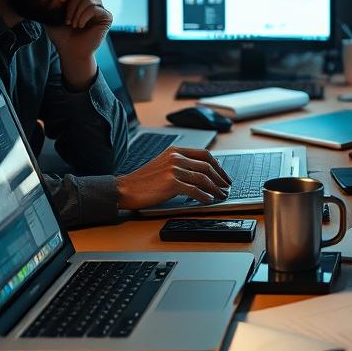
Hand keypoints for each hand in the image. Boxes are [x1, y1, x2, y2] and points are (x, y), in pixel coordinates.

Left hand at [46, 0, 112, 88]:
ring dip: (78, 12)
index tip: (60, 12)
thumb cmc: (62, 35)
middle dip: (72, 5)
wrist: (71, 51)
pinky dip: (85, 16)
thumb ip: (55, 4)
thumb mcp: (53, 17)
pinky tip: (80, 26)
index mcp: (80, 0)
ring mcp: (100, 9)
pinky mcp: (107, 17)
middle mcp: (92, 2)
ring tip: (73, 24)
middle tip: (67, 20)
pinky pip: (96, 8)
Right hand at [116, 148, 231, 210]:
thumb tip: (203, 172)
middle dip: (220, 178)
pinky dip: (204, 196)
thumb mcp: (163, 163)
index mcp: (175, 150)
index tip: (223, 175)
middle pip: (207, 166)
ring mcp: (174, 169)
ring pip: (203, 179)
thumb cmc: (143, 180)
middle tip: (226, 187)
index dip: (218, 166)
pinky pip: (194, 190)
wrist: (125, 188)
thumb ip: (181, 163)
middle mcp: (176, 157)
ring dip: (215, 189)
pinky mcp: (171, 183)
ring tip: (221, 195)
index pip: (205, 154)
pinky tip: (209, 200)